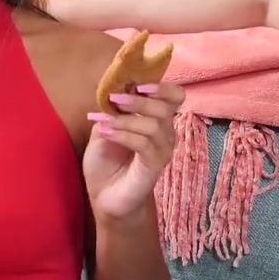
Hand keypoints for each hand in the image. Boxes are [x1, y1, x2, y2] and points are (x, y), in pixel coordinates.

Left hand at [82, 82, 185, 221]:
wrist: (105, 196)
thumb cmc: (106, 162)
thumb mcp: (103, 129)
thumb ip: (111, 111)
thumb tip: (114, 90)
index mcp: (156, 119)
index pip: (175, 96)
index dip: (162, 86)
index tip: (137, 83)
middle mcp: (165, 132)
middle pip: (166, 106)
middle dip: (139, 100)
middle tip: (114, 99)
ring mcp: (162, 150)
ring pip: (154, 124)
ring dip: (125, 119)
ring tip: (103, 122)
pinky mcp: (155, 166)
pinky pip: (144, 144)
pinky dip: (123, 134)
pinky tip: (106, 133)